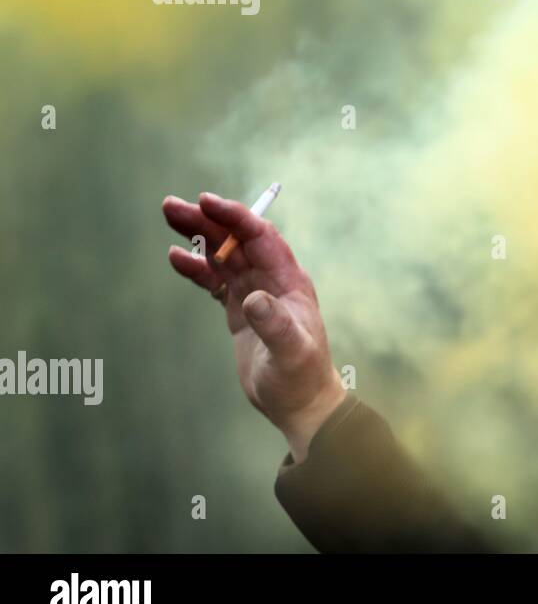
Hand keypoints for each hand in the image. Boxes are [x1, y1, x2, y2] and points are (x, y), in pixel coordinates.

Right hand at [163, 192, 346, 460]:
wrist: (299, 402)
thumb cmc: (300, 378)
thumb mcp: (290, 353)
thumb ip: (274, 326)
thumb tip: (252, 299)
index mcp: (289, 280)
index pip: (260, 237)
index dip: (234, 217)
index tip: (206, 201)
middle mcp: (273, 280)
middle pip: (237, 240)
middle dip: (207, 220)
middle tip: (171, 205)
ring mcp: (255, 293)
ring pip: (224, 255)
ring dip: (199, 236)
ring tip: (169, 216)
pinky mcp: (240, 311)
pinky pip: (216, 280)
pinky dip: (197, 267)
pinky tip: (176, 257)